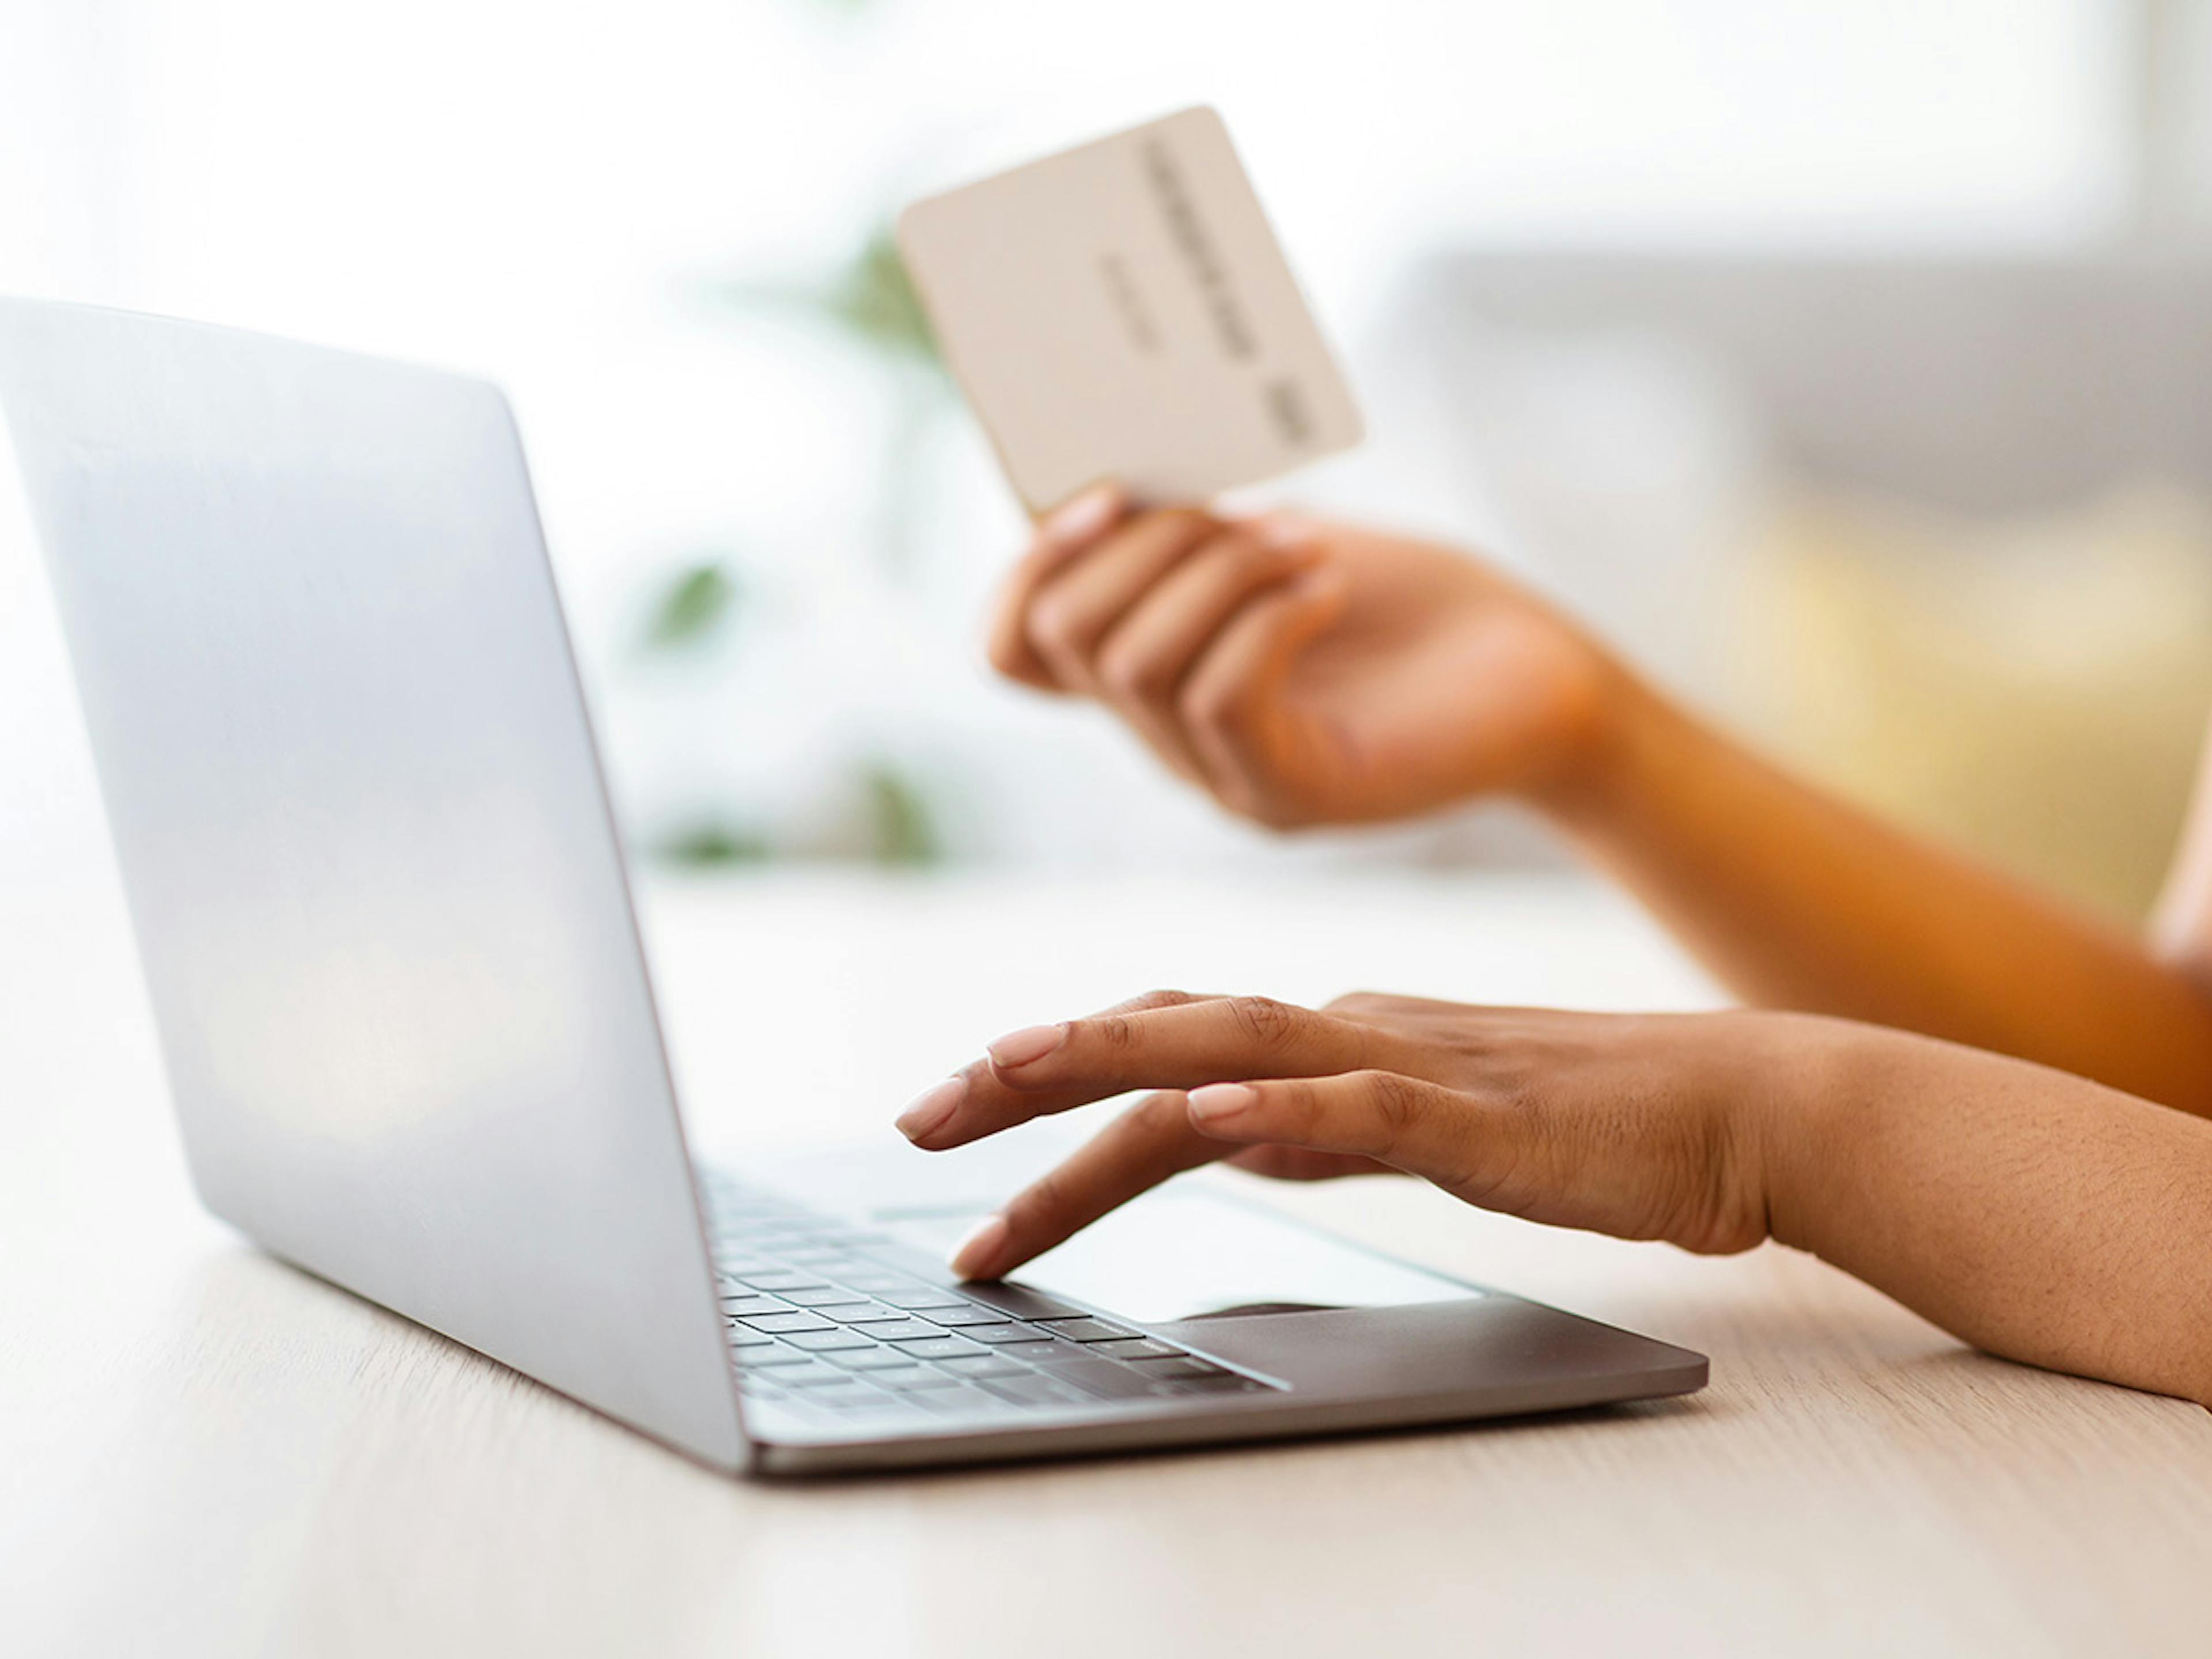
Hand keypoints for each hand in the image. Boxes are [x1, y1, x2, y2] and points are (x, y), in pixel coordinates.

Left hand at [893, 989, 1831, 1280]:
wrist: (1739, 1109)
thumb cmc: (1585, 1125)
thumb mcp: (1420, 1126)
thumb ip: (1321, 1121)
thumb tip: (1226, 1136)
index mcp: (1334, 1034)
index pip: (1163, 1042)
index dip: (1051, 1065)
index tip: (956, 1106)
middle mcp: (1349, 1031)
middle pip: (1161, 1037)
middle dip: (1029, 1072)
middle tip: (917, 1114)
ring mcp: (1411, 1066)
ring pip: (1234, 1051)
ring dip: (1112, 1065)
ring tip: (1007, 1078)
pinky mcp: (1483, 1121)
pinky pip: (1369, 1112)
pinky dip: (1288, 1112)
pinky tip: (1219, 1123)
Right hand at [987, 485, 1627, 826]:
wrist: (1542, 678)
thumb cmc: (1416, 606)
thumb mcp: (1282, 542)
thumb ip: (1194, 530)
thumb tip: (1116, 479)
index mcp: (1149, 676)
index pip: (1012, 650)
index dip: (1028, 567)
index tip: (1108, 493)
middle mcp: (1166, 739)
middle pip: (1062, 639)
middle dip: (1143, 544)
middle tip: (1246, 512)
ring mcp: (1223, 778)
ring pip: (1138, 663)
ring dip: (1218, 571)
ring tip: (1308, 546)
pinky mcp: (1294, 796)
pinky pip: (1223, 696)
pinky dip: (1269, 616)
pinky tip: (1331, 589)